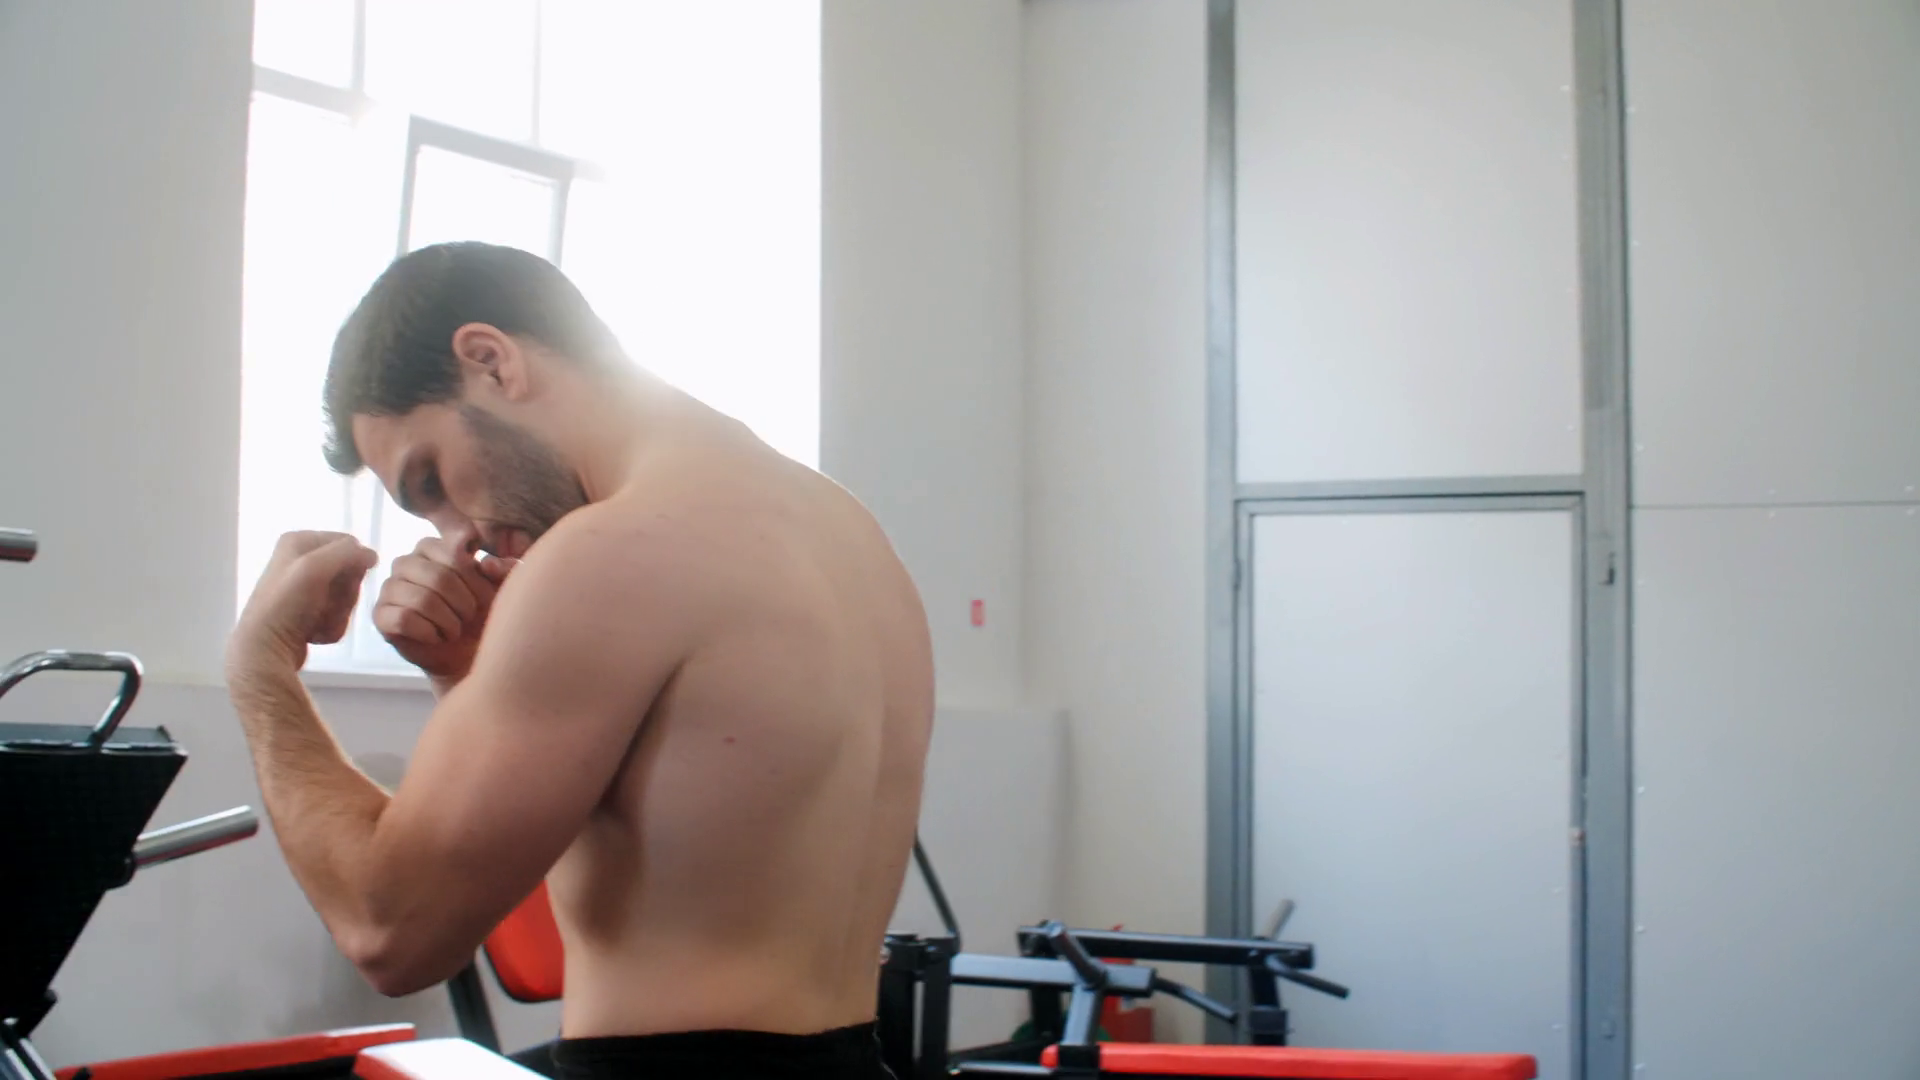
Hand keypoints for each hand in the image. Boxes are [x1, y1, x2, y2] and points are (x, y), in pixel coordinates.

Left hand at [231, 531, 379, 671]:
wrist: (264, 650)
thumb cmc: (286, 605)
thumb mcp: (315, 567)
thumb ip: (347, 553)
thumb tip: (372, 556)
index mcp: (299, 541)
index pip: (350, 545)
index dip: (354, 565)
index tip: (341, 583)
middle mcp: (299, 560)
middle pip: (349, 573)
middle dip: (344, 594)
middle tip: (326, 607)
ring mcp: (303, 589)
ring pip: (344, 596)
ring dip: (338, 613)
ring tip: (317, 622)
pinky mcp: (304, 612)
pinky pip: (334, 615)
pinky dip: (330, 626)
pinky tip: (313, 632)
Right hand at [372, 537, 517, 684]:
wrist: (467, 654)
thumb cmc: (483, 614)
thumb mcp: (502, 588)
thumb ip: (504, 570)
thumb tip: (487, 564)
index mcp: (433, 547)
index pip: (454, 551)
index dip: (475, 579)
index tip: (483, 596)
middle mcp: (406, 562)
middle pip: (439, 577)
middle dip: (464, 603)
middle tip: (469, 617)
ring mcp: (390, 588)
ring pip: (422, 599)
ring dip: (449, 621)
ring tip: (454, 629)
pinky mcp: (381, 615)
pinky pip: (404, 618)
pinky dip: (429, 632)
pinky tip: (437, 637)